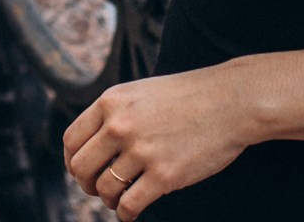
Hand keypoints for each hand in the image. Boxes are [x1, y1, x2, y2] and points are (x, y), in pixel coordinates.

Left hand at [62, 68, 253, 217]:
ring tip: (122, 197)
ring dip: (109, 200)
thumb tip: (90, 147)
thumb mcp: (141, 92)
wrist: (232, 101)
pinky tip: (132, 212)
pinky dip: (125, 214)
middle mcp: (120, 125)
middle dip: (86, 184)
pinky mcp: (163, 175)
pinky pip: (128, 206)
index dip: (73, 161)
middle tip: (99, 189)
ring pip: (104, 189)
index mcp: (111, 101)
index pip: (71, 140)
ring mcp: (141, 151)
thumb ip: (114, 114)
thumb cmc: (189, 97)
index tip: (83, 171)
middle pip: (81, 168)